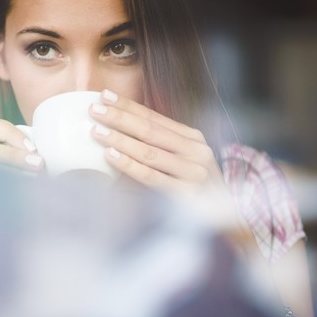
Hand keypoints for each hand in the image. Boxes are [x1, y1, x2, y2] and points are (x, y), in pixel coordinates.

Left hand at [89, 89, 223, 192]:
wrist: (222, 220)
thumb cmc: (189, 188)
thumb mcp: (177, 161)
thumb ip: (154, 147)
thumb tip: (114, 130)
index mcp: (192, 138)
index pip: (154, 117)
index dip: (128, 106)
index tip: (104, 95)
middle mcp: (196, 151)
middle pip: (150, 130)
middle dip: (120, 118)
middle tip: (95, 109)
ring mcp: (194, 172)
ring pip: (149, 151)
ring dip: (120, 139)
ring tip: (97, 131)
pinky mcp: (188, 194)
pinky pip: (151, 176)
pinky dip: (129, 165)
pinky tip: (110, 156)